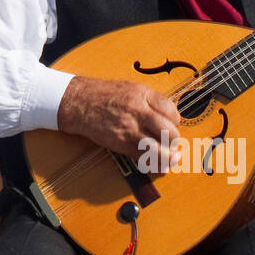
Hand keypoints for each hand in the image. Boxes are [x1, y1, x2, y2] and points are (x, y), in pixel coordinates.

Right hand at [57, 75, 180, 171]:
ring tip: (171, 159)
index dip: (175, 122)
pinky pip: (143, 157)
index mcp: (144, 95)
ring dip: (168, 157)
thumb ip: (150, 101)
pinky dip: (153, 164)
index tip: (172, 126)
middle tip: (172, 144)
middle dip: (174, 141)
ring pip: (159, 149)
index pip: (172, 113)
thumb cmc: (104, 95)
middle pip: (169, 132)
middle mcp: (139, 111)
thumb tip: (167, 116)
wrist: (79, 102)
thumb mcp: (131, 89)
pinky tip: (158, 165)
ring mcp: (130, 128)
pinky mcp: (120, 143)